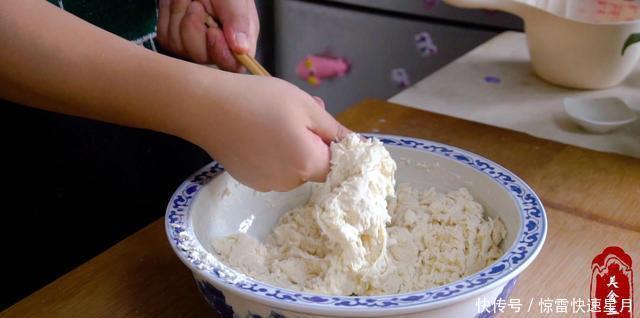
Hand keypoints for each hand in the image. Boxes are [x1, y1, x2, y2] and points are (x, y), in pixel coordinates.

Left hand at [156, 0, 258, 71]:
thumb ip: (239, 21)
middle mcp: (217, 48)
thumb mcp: (235, 0)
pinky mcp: (174, 40)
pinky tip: (178, 4)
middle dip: (195, 26)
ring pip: (180, 46)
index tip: (213, 32)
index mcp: (238, 42)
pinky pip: (166, 37)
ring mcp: (193, 46)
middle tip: (199, 4)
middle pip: (201, 57)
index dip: (219, 53)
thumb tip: (242, 49)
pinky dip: (169, 15)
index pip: (232, 65)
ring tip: (190, 0)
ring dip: (181, 15)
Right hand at [187, 75, 349, 191]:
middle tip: (297, 113)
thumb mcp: (306, 107)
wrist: (207, 107)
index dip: (335, 145)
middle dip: (311, 142)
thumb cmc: (260, 101)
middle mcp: (290, 183)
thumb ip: (335, 131)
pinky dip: (271, 153)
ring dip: (291, 147)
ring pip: (293, 166)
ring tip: (272, 120)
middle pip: (314, 165)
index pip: (338, 165)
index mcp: (309, 165)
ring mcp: (267, 184)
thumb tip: (358, 146)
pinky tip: (256, 132)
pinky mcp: (249, 180)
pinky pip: (272, 168)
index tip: (323, 126)